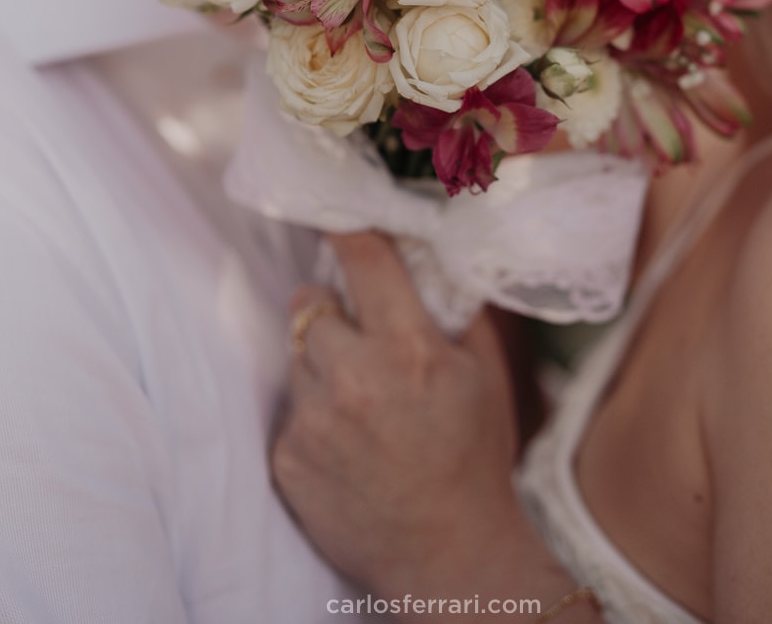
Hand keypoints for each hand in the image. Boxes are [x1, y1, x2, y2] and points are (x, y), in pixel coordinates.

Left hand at [271, 232, 547, 599]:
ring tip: (362, 403)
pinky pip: (289, 409)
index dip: (345, 228)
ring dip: (321, 365)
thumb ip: (457, 305)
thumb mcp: (484, 374)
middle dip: (332, 312)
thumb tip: (431, 250)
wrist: (449, 559)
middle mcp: (353, 378)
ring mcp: (313, 420)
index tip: (333, 213)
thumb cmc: (475, 460)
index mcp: (408, 349)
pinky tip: (347, 444)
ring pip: (297, 356)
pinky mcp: (287, 458)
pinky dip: (312, 416)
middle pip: (311, 305)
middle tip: (361, 340)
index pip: (362, 259)